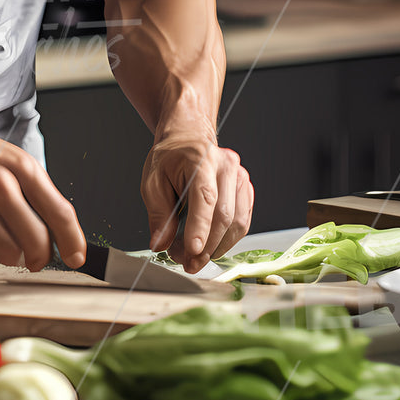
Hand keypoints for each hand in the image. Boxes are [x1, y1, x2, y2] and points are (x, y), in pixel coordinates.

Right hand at [0, 116, 85, 272]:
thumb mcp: (11, 159)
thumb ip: (35, 191)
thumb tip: (58, 231)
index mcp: (22, 168)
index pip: (59, 212)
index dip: (72, 241)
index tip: (76, 257)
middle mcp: (1, 186)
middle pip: (36, 241)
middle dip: (40, 257)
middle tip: (36, 257)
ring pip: (9, 255)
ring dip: (10, 256)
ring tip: (1, 239)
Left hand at [141, 118, 253, 273]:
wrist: (189, 138)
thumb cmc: (170, 157)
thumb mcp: (152, 182)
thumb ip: (158, 214)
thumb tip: (160, 244)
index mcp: (201, 161)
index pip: (205, 198)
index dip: (200, 227)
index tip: (192, 251)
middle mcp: (226, 167)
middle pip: (223, 215)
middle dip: (205, 246)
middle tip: (186, 262)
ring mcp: (240, 178)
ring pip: (237, 222)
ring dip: (217, 247)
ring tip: (195, 257)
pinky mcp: (246, 189)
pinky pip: (243, 221)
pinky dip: (228, 239)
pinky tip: (211, 245)